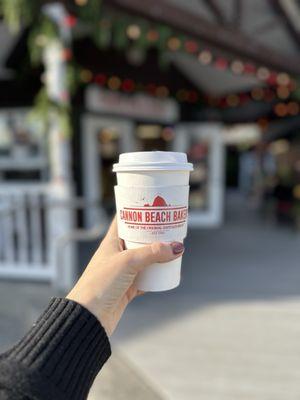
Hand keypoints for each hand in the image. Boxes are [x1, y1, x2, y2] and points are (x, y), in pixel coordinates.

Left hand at [66, 218, 183, 335]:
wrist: (89, 317)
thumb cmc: (100, 284)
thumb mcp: (128, 262)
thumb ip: (153, 253)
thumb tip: (177, 247)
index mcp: (112, 241)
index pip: (125, 219)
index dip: (138, 210)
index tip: (154, 204)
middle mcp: (118, 254)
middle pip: (140, 238)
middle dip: (155, 233)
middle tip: (171, 226)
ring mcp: (124, 271)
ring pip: (146, 258)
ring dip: (159, 254)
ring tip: (175, 247)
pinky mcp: (129, 287)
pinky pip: (148, 277)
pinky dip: (159, 275)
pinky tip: (170, 272)